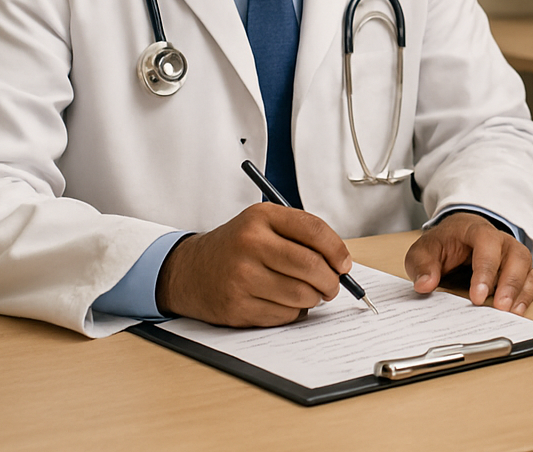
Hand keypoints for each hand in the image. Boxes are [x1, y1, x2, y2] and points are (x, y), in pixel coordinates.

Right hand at [155, 203, 350, 326]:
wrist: (188, 270)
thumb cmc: (235, 247)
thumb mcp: (262, 224)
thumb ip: (300, 235)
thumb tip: (340, 263)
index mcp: (261, 217)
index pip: (313, 230)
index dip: (337, 250)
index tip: (344, 263)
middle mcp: (250, 244)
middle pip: (311, 266)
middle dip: (331, 280)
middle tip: (332, 285)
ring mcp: (241, 277)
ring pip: (301, 294)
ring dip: (313, 298)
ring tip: (307, 293)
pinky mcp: (237, 307)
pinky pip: (284, 315)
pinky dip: (293, 312)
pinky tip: (282, 302)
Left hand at [405, 212, 532, 313]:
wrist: (455, 237)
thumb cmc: (443, 244)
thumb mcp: (423, 251)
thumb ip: (422, 265)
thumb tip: (425, 284)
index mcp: (475, 230)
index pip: (487, 243)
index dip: (486, 269)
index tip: (477, 296)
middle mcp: (499, 239)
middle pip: (515, 254)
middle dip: (509, 282)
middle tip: (500, 307)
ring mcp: (511, 252)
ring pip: (526, 266)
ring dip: (521, 290)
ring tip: (510, 313)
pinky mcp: (517, 267)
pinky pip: (531, 278)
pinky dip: (527, 294)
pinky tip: (517, 310)